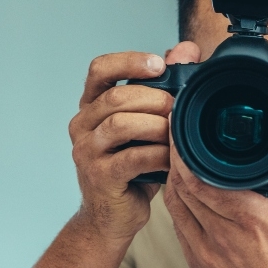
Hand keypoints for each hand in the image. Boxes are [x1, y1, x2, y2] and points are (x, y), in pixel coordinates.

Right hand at [68, 44, 199, 241]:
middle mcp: (82, 125)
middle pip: (116, 96)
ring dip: (157, 125)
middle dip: (154, 98)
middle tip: (179, 107)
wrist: (112, 217)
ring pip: (121, 124)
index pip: (100, 69)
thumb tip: (186, 50)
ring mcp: (86, 151)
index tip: (159, 64)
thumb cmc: (134, 167)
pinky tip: (171, 159)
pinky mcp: (99, 177)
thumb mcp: (147, 125)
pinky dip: (158, 155)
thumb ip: (162, 87)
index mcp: (92, 106)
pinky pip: (132, 158)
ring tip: (176, 133)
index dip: (129, 62)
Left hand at [161, 125, 267, 267]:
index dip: (186, 151)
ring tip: (181, 160)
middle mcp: (222, 236)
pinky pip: (178, 226)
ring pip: (175, 206)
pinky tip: (186, 192)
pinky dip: (178, 205)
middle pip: (182, 187)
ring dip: (174, 180)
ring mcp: (206, 253)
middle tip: (180, 138)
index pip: (201, 177)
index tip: (184, 131)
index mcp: (250, 218)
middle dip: (177, 159)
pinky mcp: (198, 265)